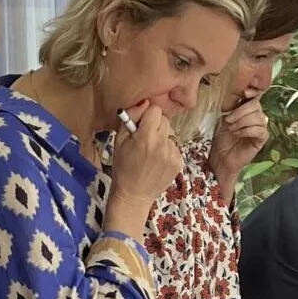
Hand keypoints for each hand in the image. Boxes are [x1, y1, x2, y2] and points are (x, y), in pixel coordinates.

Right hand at [107, 102, 185, 232]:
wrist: (133, 195)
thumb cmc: (122, 168)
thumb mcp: (119, 141)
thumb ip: (131, 118)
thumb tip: (144, 102)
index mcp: (146, 137)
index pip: (155, 110)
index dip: (147, 116)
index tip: (140, 126)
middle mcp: (162, 144)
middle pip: (165, 120)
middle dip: (155, 126)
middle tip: (145, 140)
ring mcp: (172, 154)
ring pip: (170, 134)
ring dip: (161, 139)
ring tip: (150, 154)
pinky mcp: (179, 162)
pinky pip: (174, 147)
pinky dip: (166, 151)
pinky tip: (157, 162)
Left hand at [208, 96, 269, 200]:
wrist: (221, 158)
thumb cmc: (221, 138)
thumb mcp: (223, 119)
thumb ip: (232, 107)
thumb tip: (235, 94)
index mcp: (247, 109)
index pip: (256, 95)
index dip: (252, 92)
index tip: (244, 92)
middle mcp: (256, 116)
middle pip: (256, 105)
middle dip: (240, 111)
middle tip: (228, 120)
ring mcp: (261, 127)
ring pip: (259, 117)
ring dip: (242, 122)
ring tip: (231, 129)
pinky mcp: (262, 139)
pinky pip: (260, 130)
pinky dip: (247, 130)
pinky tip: (238, 134)